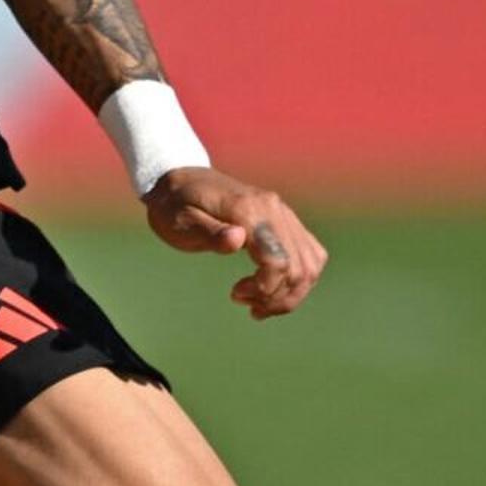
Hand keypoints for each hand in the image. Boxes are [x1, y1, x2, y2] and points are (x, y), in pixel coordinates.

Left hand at [146, 167, 327, 318]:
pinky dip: (298, 280)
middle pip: (299, 266)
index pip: (277, 258)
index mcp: (247, 209)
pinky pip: (310, 254)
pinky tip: (272, 290)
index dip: (265, 287)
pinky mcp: (286, 221)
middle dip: (277, 297)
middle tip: (245, 304)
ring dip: (290, 293)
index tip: (236, 296)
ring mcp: (283, 213)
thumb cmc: (174, 206)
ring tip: (259, 305)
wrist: (182, 180)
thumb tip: (238, 239)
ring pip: (311, 263)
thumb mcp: (179, 221)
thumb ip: (209, 232)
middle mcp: (273, 208)